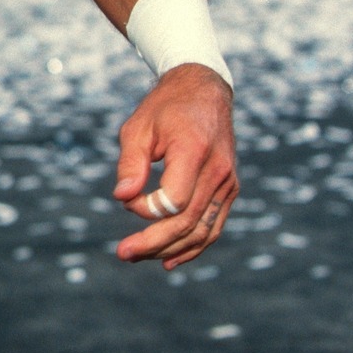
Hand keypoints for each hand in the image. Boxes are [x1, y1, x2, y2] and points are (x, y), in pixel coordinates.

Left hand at [111, 64, 237, 269]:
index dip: (146, 209)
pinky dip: (193, 247)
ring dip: (170, 249)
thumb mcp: (139, 127)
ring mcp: (227, 183)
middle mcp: (217, 171)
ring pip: (202, 231)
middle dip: (153, 243)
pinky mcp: (229, 189)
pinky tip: (169, 260)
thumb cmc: (165, 108)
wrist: (204, 91)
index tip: (126, 198)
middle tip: (123, 253)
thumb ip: (131, 163)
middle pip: (187, 223)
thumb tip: (122, 198)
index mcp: (194, 151)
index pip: (174, 201)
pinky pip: (213, 226)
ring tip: (138, 256)